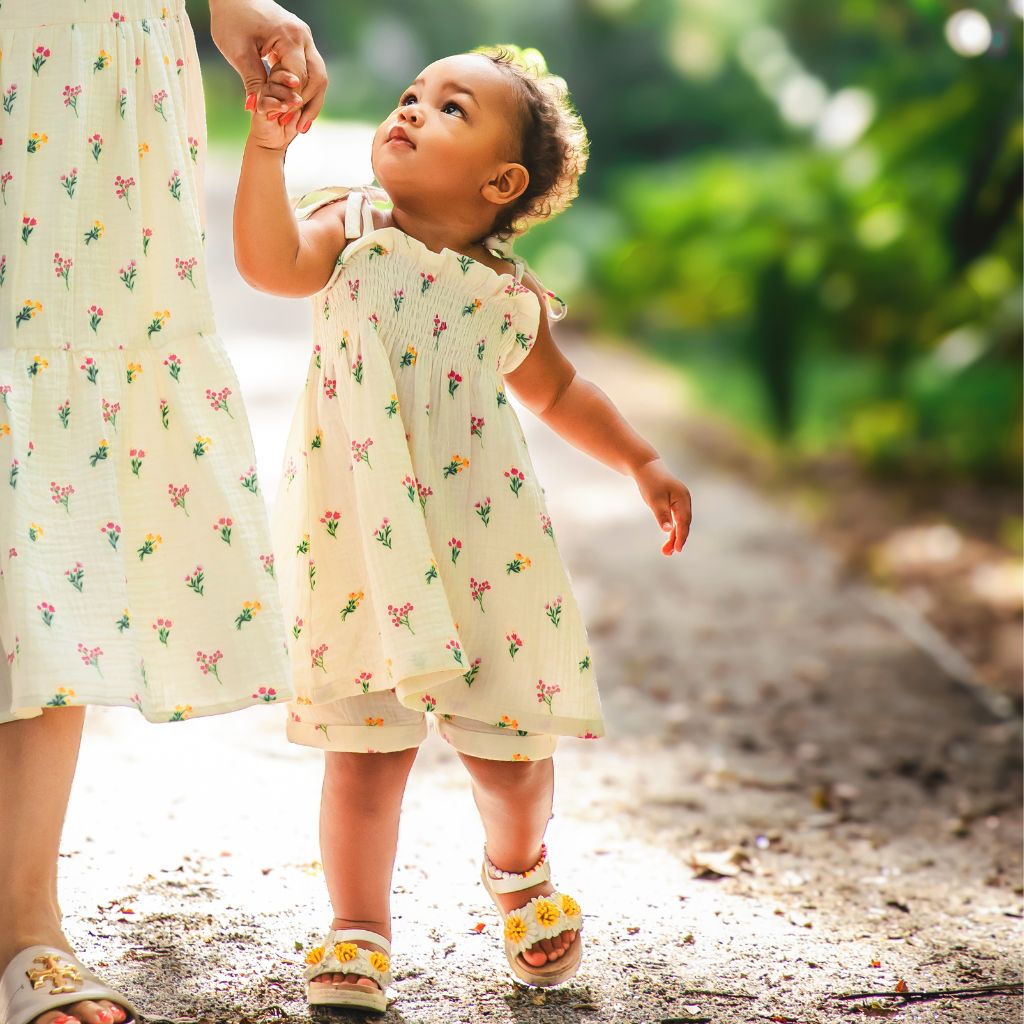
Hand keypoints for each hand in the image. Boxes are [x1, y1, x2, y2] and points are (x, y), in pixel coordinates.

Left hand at [210, 0, 327, 132]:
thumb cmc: (232, 19)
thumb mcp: (238, 52)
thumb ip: (251, 81)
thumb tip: (254, 108)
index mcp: (290, 37)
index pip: (299, 77)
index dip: (291, 101)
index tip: (279, 119)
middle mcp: (304, 37)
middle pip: (318, 78)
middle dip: (308, 105)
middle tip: (297, 129)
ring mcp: (305, 39)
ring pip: (319, 76)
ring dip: (312, 101)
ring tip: (301, 125)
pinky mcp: (301, 43)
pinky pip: (311, 71)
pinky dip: (306, 90)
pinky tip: (298, 108)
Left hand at [633, 457, 691, 555]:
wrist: (646, 467)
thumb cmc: (650, 482)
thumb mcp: (654, 500)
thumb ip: (662, 515)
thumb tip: (668, 530)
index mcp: (683, 498)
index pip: (684, 521)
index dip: (681, 536)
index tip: (677, 549)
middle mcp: (684, 501)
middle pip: (683, 524)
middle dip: (677, 539)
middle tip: (668, 553)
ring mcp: (680, 502)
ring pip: (679, 523)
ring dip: (673, 536)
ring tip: (666, 551)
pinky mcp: (674, 504)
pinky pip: (675, 519)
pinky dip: (671, 529)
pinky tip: (667, 539)